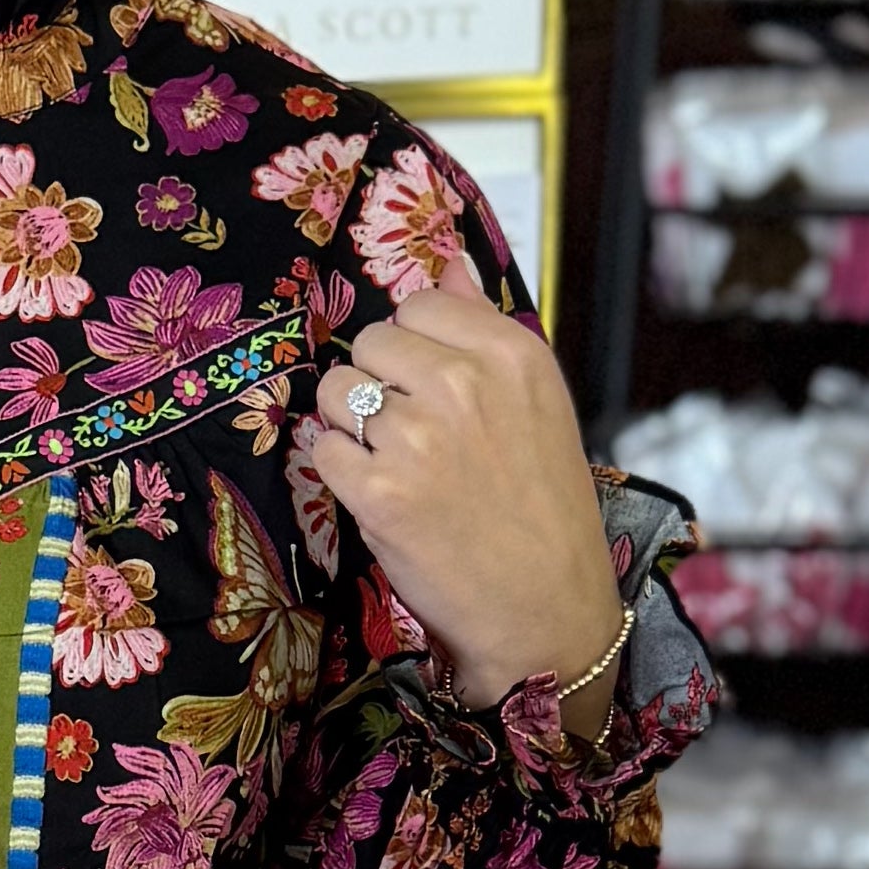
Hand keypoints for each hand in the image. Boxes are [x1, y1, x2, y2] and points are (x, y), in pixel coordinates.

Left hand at [294, 286, 623, 724]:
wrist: (545, 609)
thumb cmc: (543, 508)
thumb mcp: (538, 402)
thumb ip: (483, 325)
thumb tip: (446, 259)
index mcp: (512, 353)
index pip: (420, 303)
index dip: (415, 346)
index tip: (432, 385)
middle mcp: (463, 384)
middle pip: (371, 343)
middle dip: (379, 383)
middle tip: (413, 434)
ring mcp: (416, 438)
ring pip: (337, 392)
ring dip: (352, 425)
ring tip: (397, 464)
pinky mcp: (377, 492)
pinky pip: (323, 450)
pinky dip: (341, 472)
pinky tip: (382, 495)